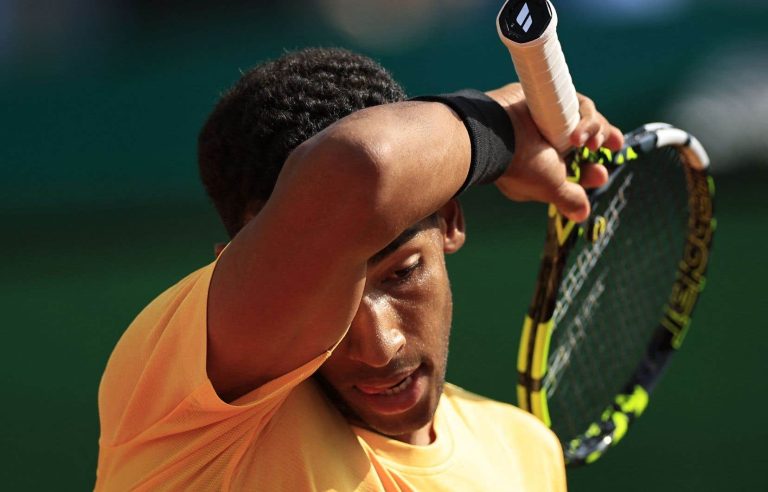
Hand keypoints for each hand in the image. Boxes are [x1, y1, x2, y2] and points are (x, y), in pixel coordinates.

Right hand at [485, 83, 623, 222]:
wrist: (497, 134)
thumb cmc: (521, 166)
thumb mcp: (550, 187)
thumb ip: (569, 199)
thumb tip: (582, 215)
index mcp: (540, 164)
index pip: (573, 167)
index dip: (591, 171)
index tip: (602, 174)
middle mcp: (544, 140)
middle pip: (584, 137)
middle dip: (601, 140)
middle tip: (614, 145)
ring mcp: (545, 119)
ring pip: (582, 118)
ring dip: (594, 130)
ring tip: (589, 142)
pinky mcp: (547, 99)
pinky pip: (575, 103)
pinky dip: (583, 117)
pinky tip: (578, 132)